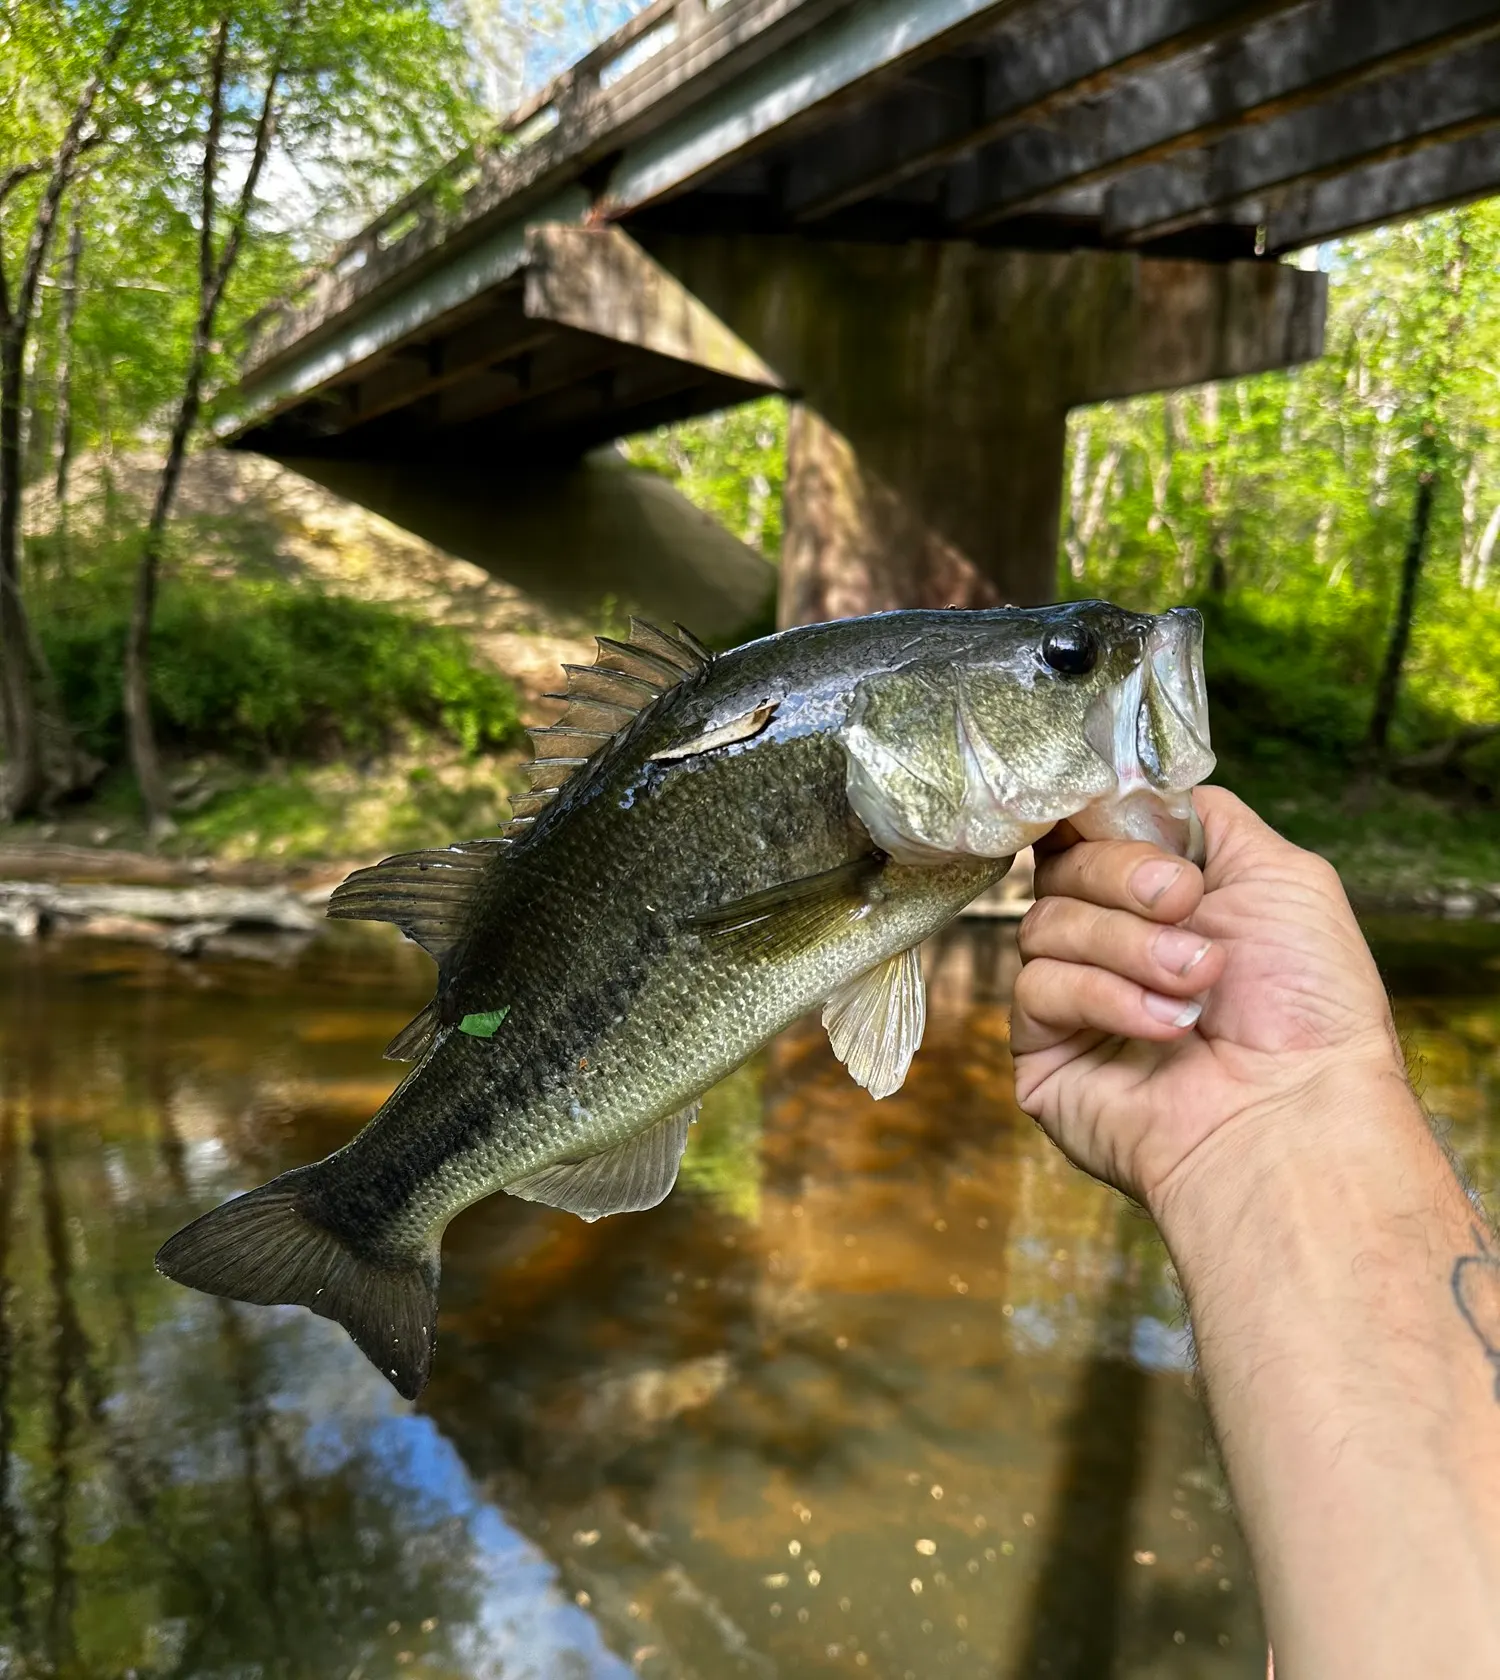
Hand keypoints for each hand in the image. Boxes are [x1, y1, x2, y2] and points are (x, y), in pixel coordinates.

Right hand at [1010, 786, 1406, 1211]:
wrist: (1296, 1115)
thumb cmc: (1310, 1008)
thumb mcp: (1283, 876)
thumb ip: (1206, 818)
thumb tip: (1133, 790)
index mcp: (1162, 897)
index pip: (1090, 828)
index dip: (1094, 816)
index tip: (1119, 816)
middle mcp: (1113, 941)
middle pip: (1061, 863)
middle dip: (1125, 878)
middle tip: (1185, 907)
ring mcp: (1075, 997)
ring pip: (1042, 922)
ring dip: (1128, 946)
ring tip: (1196, 984)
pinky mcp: (1043, 1051)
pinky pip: (1036, 987)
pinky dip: (1104, 996)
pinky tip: (1163, 1026)